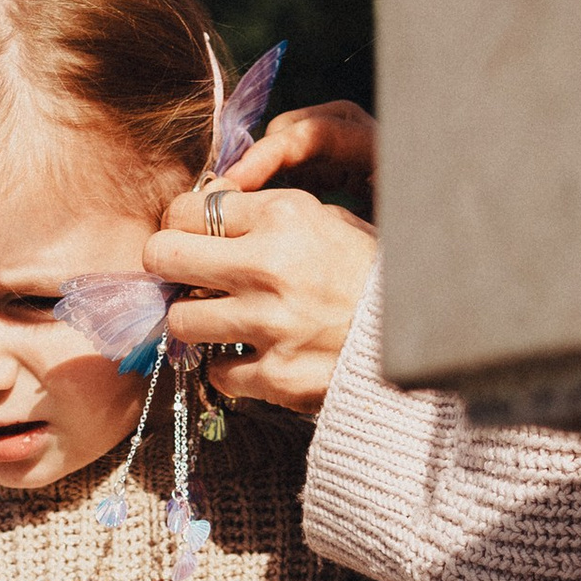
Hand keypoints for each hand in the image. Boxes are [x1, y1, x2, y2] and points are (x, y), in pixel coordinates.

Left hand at [144, 106, 380, 412]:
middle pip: (163, 256)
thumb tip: (208, 205)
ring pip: (180, 319)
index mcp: (284, 215)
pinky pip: (216, 371)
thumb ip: (265, 212)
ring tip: (224, 320)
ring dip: (196, 320)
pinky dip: (229, 368)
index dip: (182, 223)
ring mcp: (268, 324)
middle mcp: (268, 266)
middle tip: (186, 276)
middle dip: (167, 264)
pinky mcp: (273, 374)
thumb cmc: (370, 272)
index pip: (187, 208)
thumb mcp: (328, 219)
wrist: (417, 339)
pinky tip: (254, 356)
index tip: (192, 236)